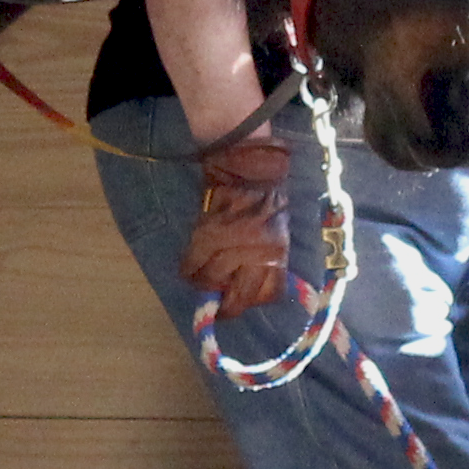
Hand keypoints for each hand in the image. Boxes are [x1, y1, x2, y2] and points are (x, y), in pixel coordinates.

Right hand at [176, 137, 293, 310]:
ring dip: (204, 284)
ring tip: (201, 279)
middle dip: (226, 303)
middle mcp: (259, 253)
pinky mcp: (208, 232)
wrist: (250, 166)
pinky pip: (193, 261)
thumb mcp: (277, 231)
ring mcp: (232, 243)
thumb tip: (247, 285)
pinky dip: (188, 267)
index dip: (252, 301)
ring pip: (212, 280)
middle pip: (238, 296)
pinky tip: (189, 267)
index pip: (268, 294)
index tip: (242, 302)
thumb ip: (266, 259)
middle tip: (217, 300)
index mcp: (279, 253)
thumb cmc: (267, 198)